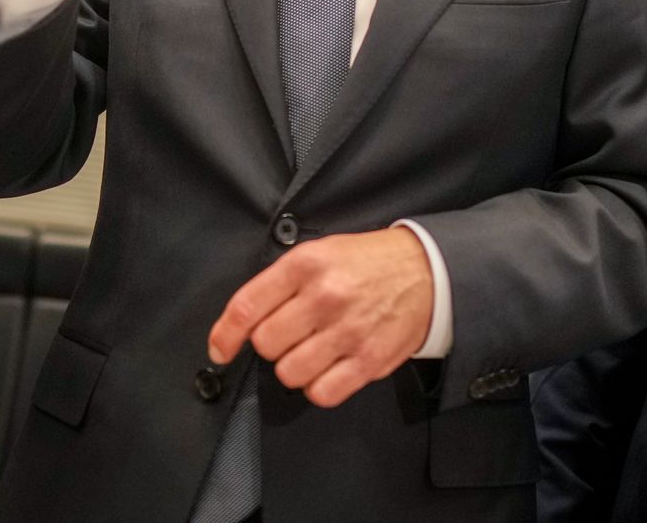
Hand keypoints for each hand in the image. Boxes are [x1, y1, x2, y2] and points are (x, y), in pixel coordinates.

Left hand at [207, 228, 433, 408]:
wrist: (426, 272)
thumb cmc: (365, 264)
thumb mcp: (318, 253)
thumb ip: (279, 283)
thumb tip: (238, 324)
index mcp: (305, 265)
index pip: (247, 307)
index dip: (225, 335)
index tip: (220, 350)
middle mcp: (324, 296)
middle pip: (266, 344)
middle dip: (271, 345)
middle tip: (290, 335)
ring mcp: (347, 330)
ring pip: (289, 373)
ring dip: (294, 368)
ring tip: (313, 351)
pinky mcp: (369, 360)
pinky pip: (322, 393)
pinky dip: (318, 387)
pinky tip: (328, 369)